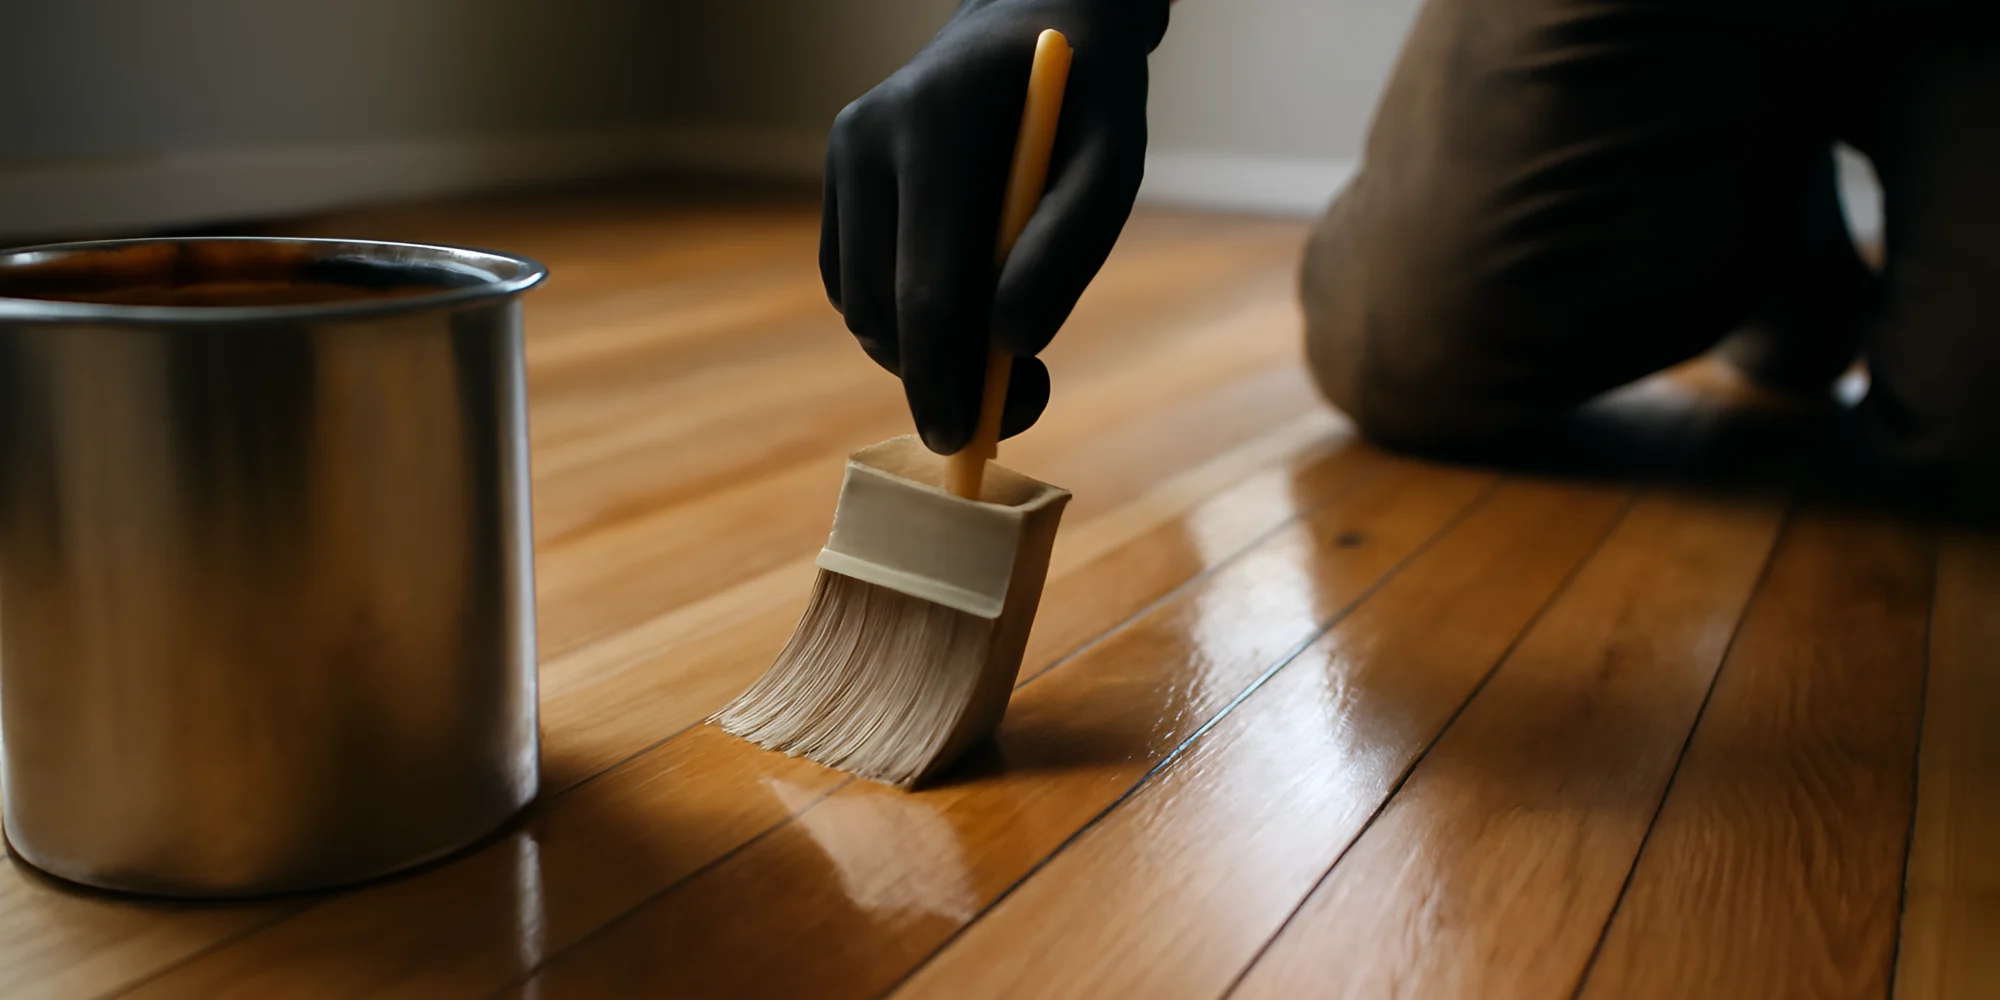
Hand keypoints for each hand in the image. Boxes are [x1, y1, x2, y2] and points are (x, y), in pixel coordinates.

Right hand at [820, 0, 1166, 453]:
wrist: (1031, 19)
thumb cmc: (1086, 97)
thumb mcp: (1112, 160)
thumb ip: (1069, 248)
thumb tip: (1013, 344)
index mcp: (934, 127)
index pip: (926, 288)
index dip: (943, 379)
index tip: (965, 442)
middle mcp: (868, 138)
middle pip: (882, 309)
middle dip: (936, 379)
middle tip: (1017, 403)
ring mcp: (843, 157)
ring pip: (861, 307)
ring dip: (919, 355)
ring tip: (1002, 352)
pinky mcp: (838, 180)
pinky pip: (854, 286)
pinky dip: (899, 321)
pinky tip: (960, 305)